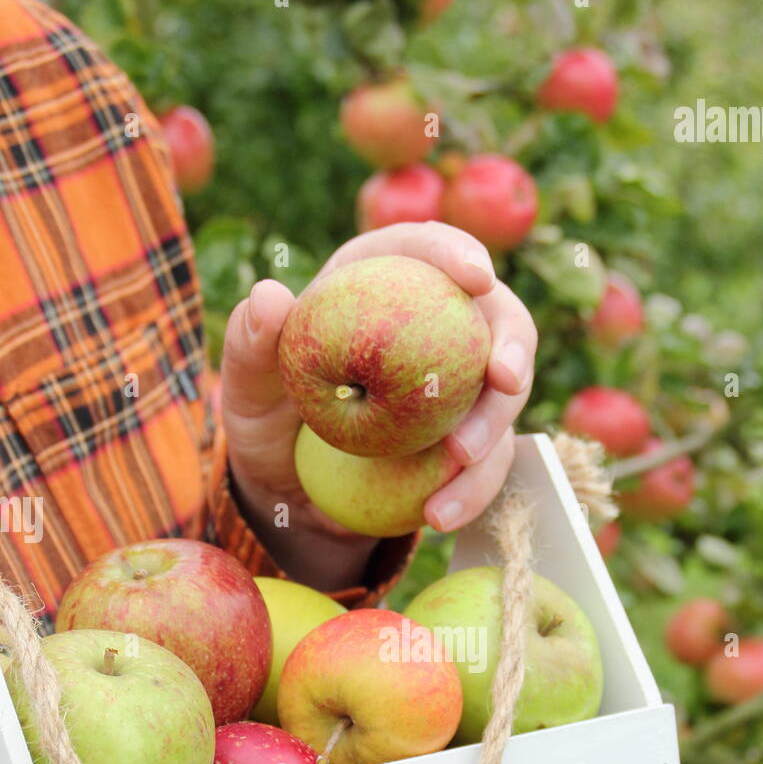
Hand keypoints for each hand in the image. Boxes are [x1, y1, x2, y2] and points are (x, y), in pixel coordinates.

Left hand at [221, 223, 536, 586]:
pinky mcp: (468, 441)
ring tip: (461, 462)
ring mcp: (460, 387)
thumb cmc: (270, 419)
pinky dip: (472, 488)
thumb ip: (251, 344)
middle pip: (497, 320)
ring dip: (495, 430)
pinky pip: (486, 462)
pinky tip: (441, 514)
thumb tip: (271, 296)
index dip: (460, 254)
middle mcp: (434, 326)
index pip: (427, 250)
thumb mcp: (248, 388)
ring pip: (504, 396)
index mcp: (382, 283)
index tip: (477, 279)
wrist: (290, 488)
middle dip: (513, 349)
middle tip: (503, 383)